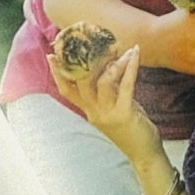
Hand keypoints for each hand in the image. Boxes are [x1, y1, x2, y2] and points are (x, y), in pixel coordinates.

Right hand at [48, 44, 163, 165]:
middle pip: (79, 82)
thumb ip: (109, 90)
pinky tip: (135, 53)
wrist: (144, 155)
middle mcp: (94, 112)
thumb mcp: (116, 106)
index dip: (57, 72)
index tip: (50, 54)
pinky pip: (125, 86)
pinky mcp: (124, 114)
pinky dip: (130, 67)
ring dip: (112, 61)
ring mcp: (107, 114)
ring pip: (101, 81)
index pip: (66, 90)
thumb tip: (109, 66)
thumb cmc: (132, 128)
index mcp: (89, 111)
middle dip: (82, 59)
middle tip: (90, 40)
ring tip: (122, 47)